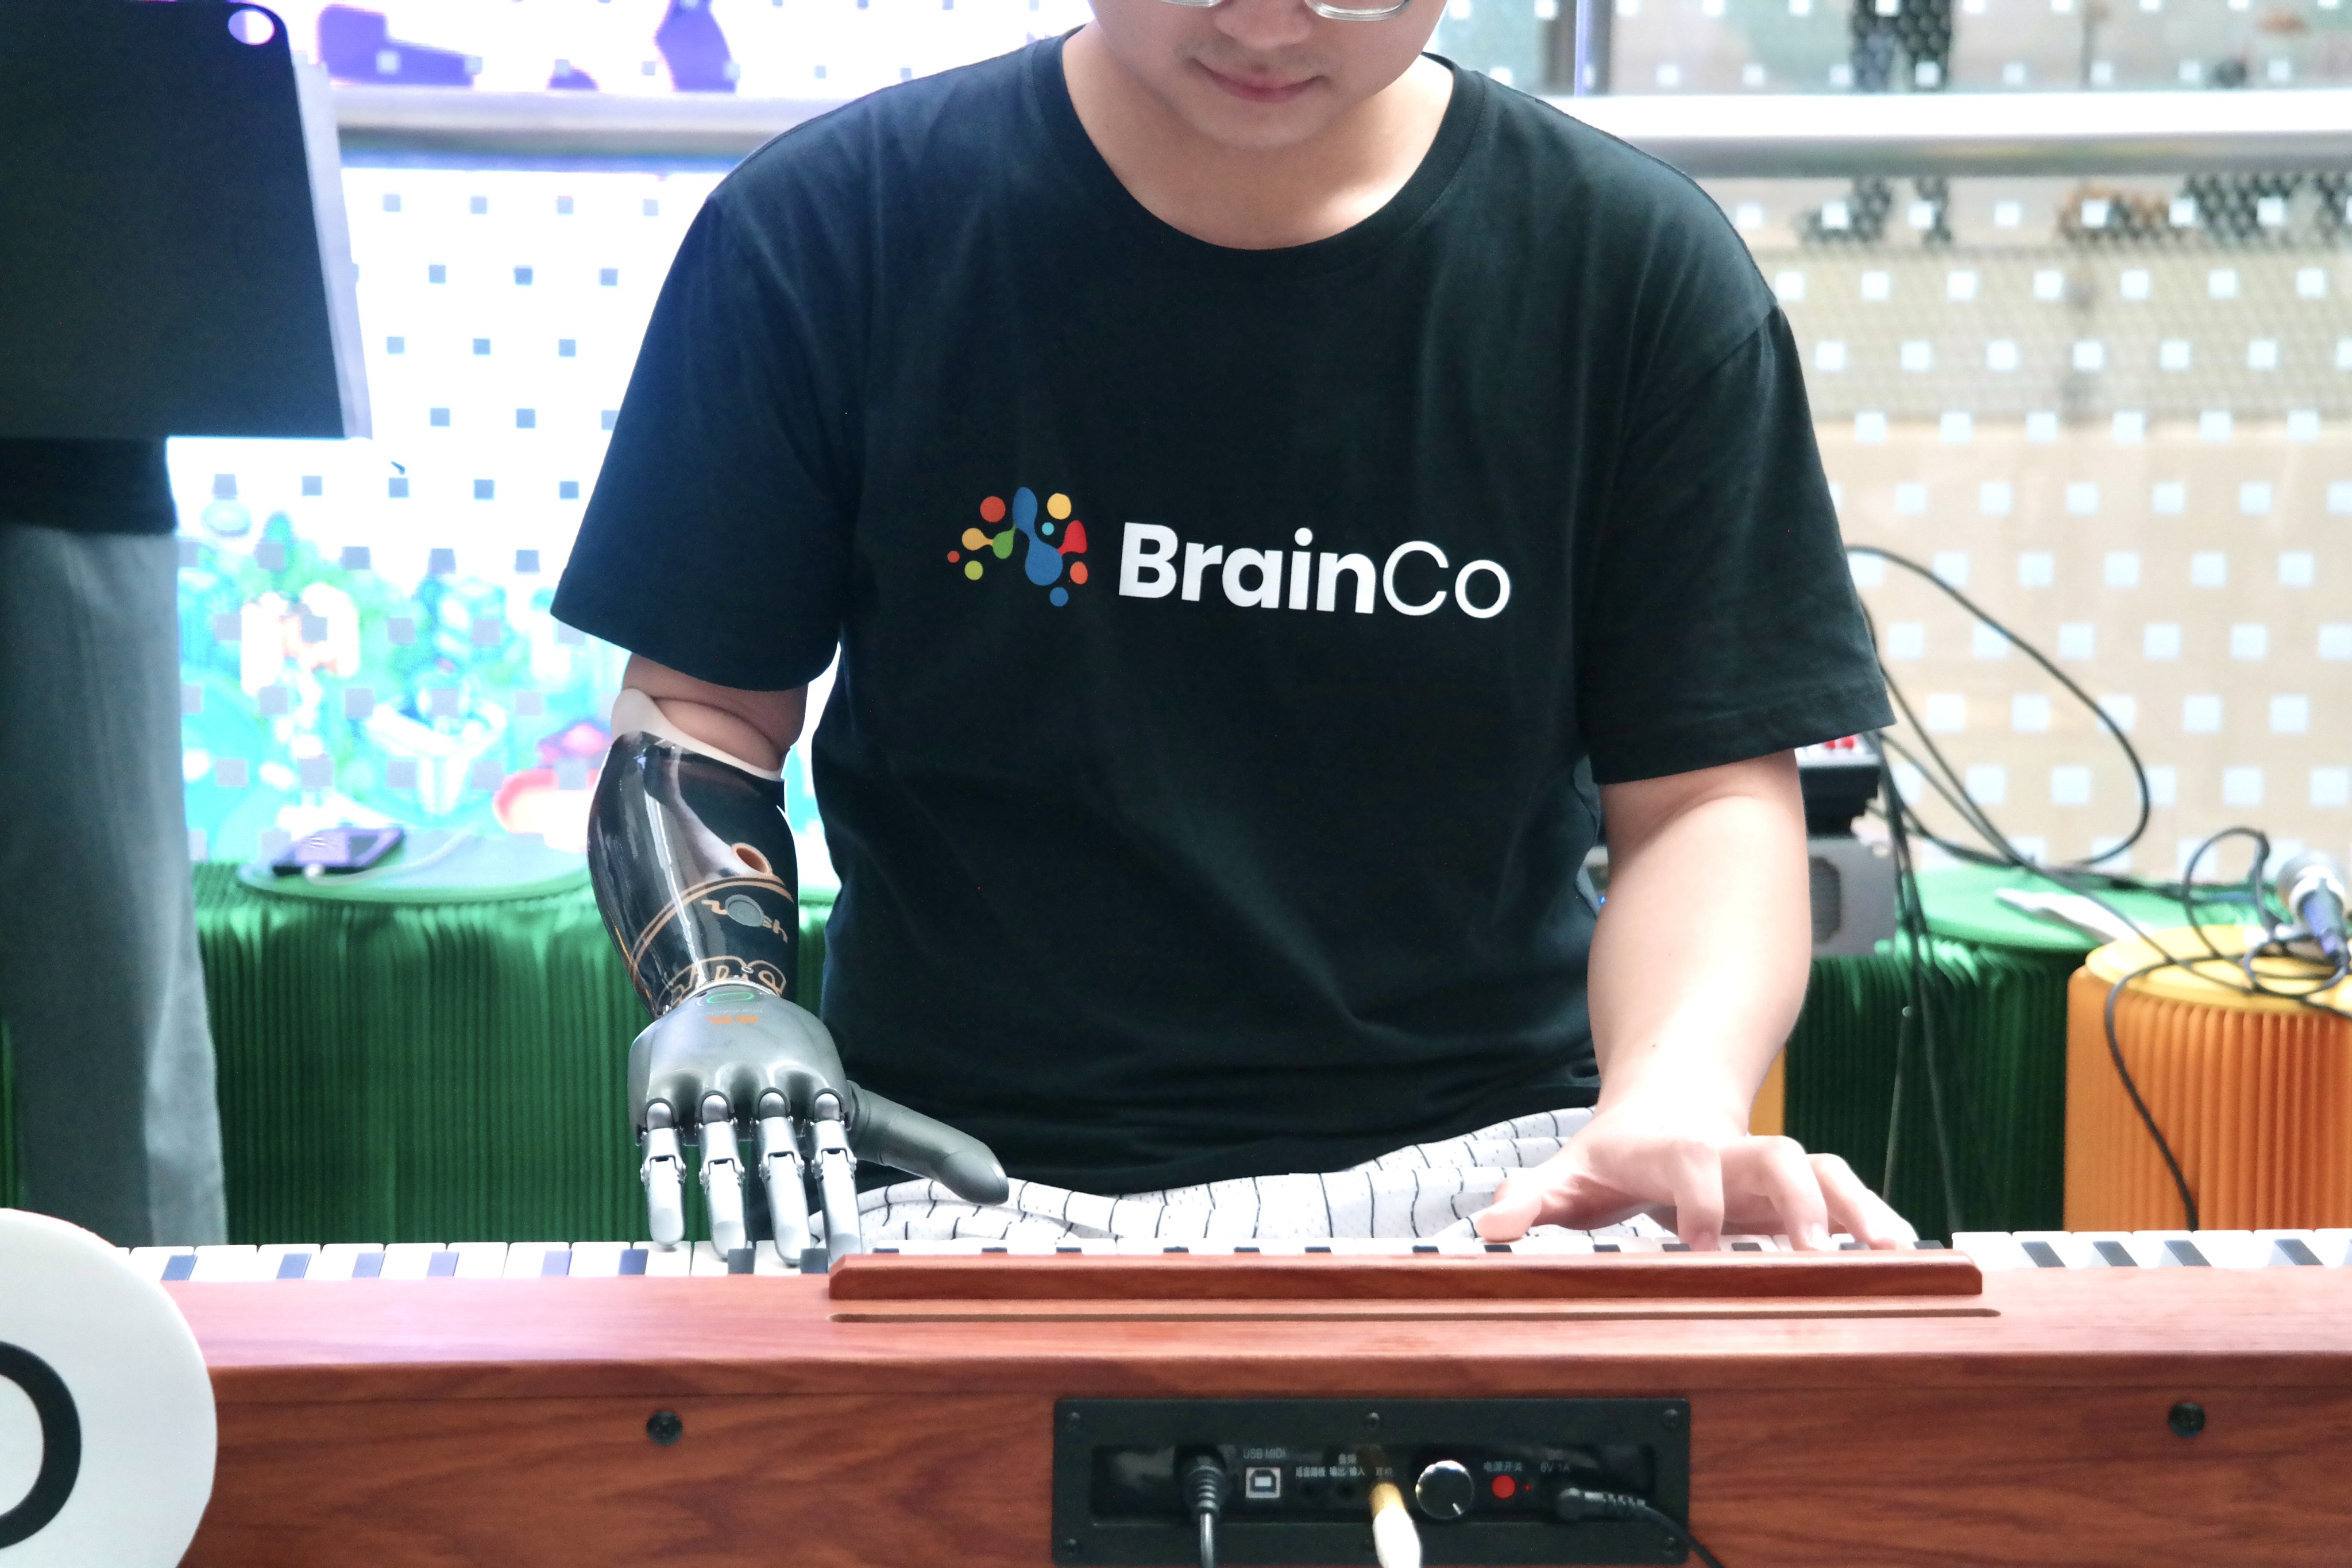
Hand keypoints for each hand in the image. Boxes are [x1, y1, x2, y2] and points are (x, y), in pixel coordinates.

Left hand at [1471, 1091, 1915, 1250]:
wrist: (1665, 1103)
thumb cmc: (1617, 1150)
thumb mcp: (1570, 1172)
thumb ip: (1532, 1199)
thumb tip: (1489, 1227)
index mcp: (1673, 1149)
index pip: (1691, 1165)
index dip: (1697, 1199)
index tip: (1698, 1244)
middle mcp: (1731, 1153)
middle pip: (1778, 1156)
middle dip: (1799, 1200)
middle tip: (1815, 1254)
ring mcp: (1768, 1170)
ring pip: (1824, 1172)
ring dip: (1855, 1209)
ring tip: (1887, 1253)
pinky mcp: (1795, 1190)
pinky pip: (1844, 1193)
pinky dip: (1872, 1217)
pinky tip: (1900, 1253)